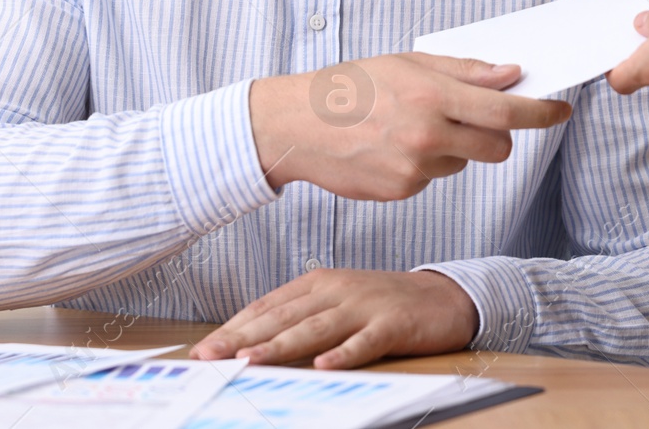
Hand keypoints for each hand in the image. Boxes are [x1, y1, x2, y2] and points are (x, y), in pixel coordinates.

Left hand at [190, 269, 476, 368]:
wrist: (444, 297)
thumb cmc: (383, 304)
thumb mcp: (338, 302)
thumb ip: (302, 317)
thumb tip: (252, 344)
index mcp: (319, 283)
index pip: (268, 306)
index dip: (234, 326)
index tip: (203, 349)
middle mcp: (337, 290)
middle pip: (284, 316)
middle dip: (243, 337)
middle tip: (210, 357)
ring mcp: (365, 305)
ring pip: (316, 327)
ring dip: (281, 344)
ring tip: (251, 360)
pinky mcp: (394, 323)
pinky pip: (365, 341)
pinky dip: (344, 353)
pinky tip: (324, 365)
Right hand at [251, 53, 571, 200]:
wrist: (296, 126)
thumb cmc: (350, 87)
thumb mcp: (407, 64)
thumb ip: (464, 71)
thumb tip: (511, 74)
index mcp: (431, 95)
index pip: (505, 111)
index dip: (541, 113)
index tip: (560, 111)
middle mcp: (427, 134)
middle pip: (498, 146)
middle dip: (500, 134)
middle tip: (481, 118)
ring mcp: (414, 168)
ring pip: (465, 161)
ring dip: (457, 147)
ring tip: (414, 126)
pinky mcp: (402, 190)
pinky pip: (435, 176)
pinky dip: (427, 162)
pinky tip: (395, 146)